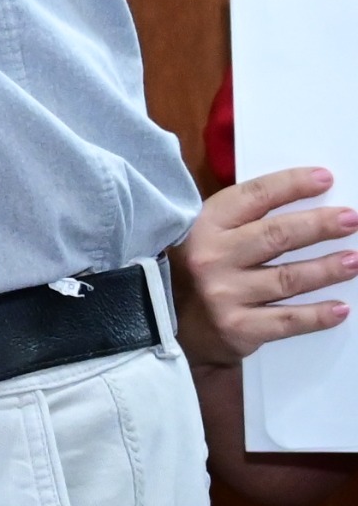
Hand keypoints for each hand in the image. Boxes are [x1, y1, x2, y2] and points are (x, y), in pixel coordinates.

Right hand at [172, 164, 357, 366]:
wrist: (166, 326)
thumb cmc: (195, 273)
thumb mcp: (205, 237)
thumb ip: (243, 221)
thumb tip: (304, 205)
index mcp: (204, 226)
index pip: (254, 197)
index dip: (291, 185)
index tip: (325, 179)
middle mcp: (211, 257)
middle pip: (276, 236)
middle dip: (319, 225)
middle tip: (351, 219)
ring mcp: (224, 293)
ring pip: (288, 278)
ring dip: (327, 269)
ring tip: (353, 260)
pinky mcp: (237, 327)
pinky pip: (287, 320)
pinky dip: (317, 315)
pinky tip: (340, 309)